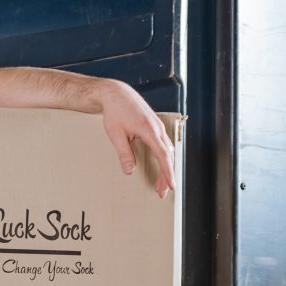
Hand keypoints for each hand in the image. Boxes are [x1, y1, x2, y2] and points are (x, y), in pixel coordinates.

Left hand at [93, 79, 176, 197]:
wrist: (116, 93)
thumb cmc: (114, 111)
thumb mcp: (116, 134)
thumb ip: (124, 153)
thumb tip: (130, 170)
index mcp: (148, 130)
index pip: (163, 156)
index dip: (167, 172)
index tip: (171, 185)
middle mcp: (157, 128)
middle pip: (168, 156)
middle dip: (166, 175)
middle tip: (162, 192)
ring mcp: (158, 126)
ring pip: (168, 150)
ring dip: (166, 167)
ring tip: (160, 183)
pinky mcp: (155, 125)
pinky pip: (165, 144)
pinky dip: (165, 157)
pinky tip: (162, 165)